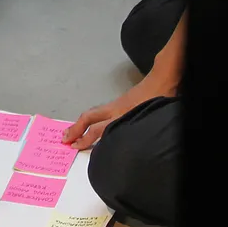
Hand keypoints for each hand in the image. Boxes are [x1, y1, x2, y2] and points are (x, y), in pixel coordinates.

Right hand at [63, 73, 177, 149]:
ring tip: (72, 131)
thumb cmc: (160, 100)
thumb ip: (135, 129)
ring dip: (81, 122)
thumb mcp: (150, 119)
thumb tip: (126, 142)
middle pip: (89, 118)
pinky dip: (91, 119)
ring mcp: (116, 104)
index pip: (98, 129)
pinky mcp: (120, 102)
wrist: (162, 79)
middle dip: (76, 128)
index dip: (86, 138)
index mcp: (122, 115)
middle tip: (65, 138)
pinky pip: (100, 112)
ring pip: (93, 113)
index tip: (76, 146)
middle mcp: (115, 110)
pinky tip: (91, 124)